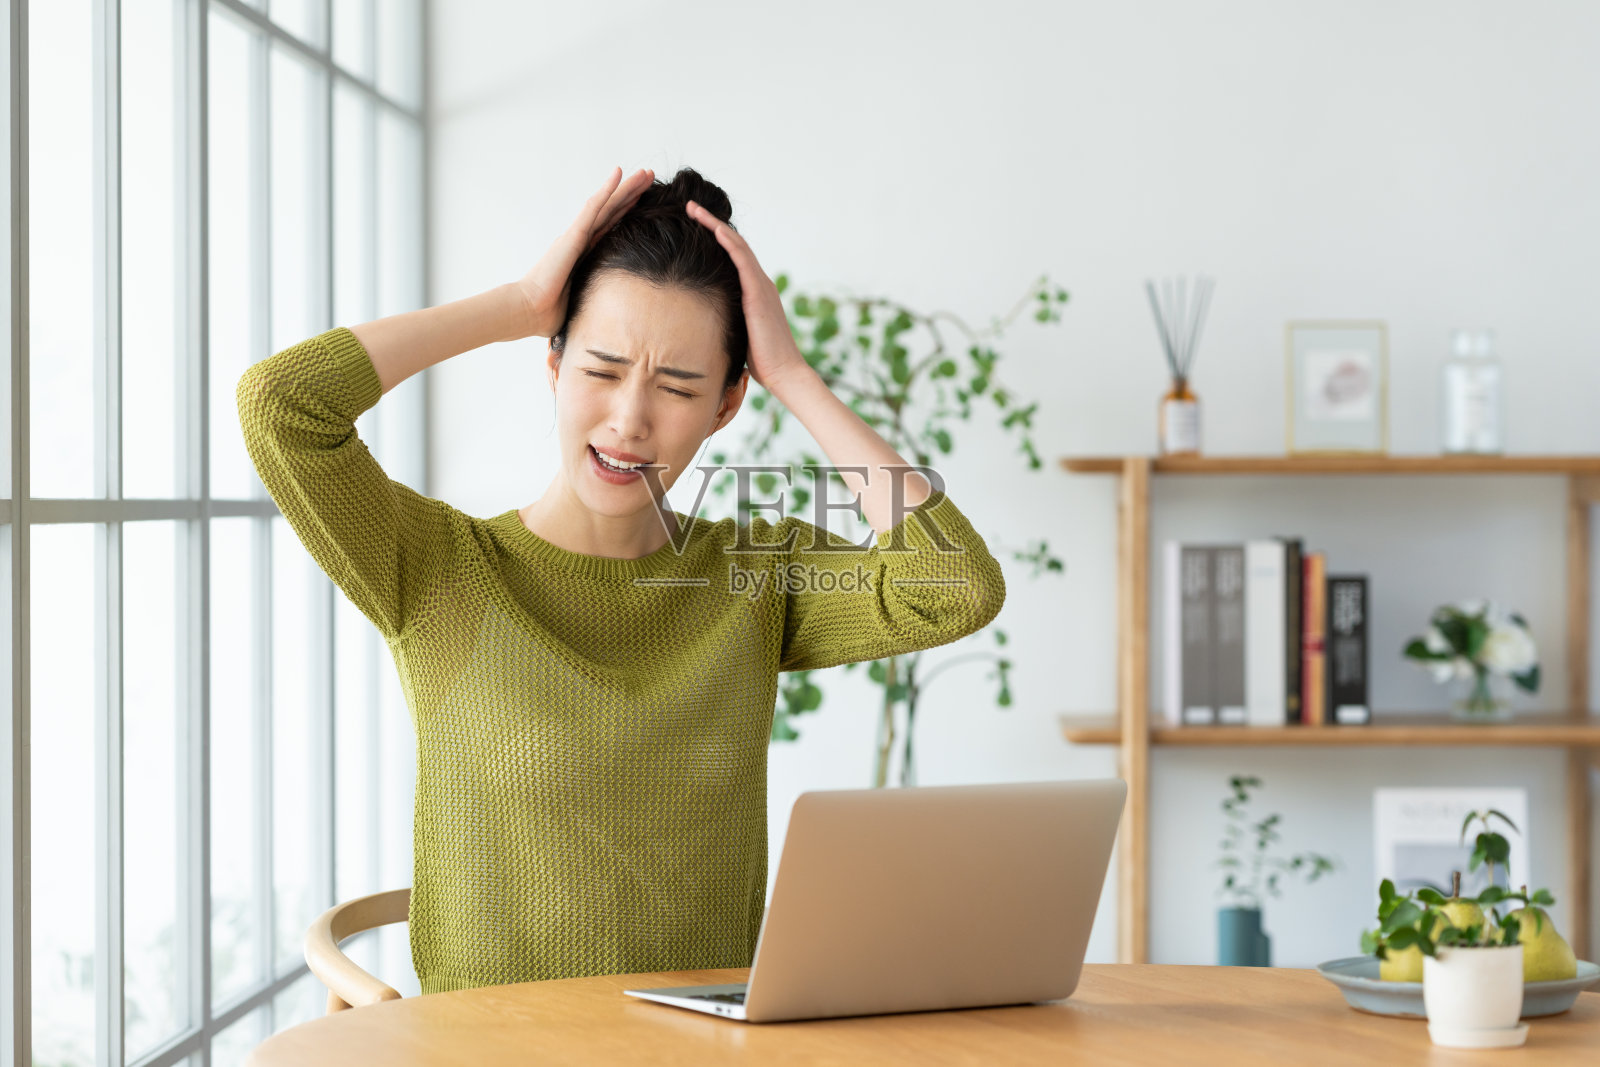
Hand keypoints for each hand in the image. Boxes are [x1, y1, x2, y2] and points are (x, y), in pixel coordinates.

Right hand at [513, 166, 653, 339]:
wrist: (528, 310)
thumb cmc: (548, 313)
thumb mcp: (580, 302)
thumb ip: (591, 300)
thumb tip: (604, 320)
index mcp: (582, 254)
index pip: (610, 227)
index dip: (626, 211)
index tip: (643, 198)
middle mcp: (580, 239)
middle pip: (612, 210)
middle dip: (631, 193)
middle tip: (649, 176)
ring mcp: (577, 235)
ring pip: (607, 204)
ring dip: (627, 186)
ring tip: (645, 172)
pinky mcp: (573, 235)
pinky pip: (594, 207)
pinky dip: (607, 189)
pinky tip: (620, 172)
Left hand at [684, 200, 811, 390]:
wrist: (784, 373)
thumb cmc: (761, 360)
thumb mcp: (738, 333)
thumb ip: (727, 319)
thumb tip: (703, 321)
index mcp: (754, 291)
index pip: (734, 256)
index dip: (715, 237)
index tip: (694, 225)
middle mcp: (759, 283)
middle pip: (734, 243)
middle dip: (711, 223)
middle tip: (690, 206)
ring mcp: (761, 286)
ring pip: (737, 245)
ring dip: (715, 224)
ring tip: (694, 209)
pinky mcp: (758, 293)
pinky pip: (742, 261)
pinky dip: (728, 242)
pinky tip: (714, 229)